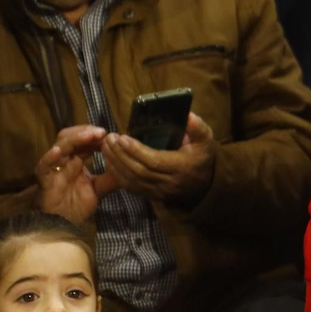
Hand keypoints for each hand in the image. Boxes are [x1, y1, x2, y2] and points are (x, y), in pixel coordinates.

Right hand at [37, 124, 118, 224]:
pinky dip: (49, 158)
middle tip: (102, 132)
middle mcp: (64, 161)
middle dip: (86, 133)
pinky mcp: (44, 180)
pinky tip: (57, 152)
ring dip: (74, 139)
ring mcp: (53, 168)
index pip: (84, 142)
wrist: (63, 225)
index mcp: (76, 160)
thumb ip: (110, 178)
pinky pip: (43, 166)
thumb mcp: (99, 189)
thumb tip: (128, 168)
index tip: (110, 135)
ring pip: (59, 147)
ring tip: (89, 136)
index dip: (95, 137)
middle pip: (71, 138)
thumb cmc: (77, 205)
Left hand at [102, 114, 217, 203]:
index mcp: (181, 167)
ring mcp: (159, 192)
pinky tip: (109, 162)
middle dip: (121, 155)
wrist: (205, 184)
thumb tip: (187, 115)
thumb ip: (198, 128)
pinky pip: (131, 188)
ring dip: (115, 164)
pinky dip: (118, 175)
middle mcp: (168, 182)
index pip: (154, 161)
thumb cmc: (202, 157)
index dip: (136, 151)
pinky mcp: (152, 196)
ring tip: (105, 147)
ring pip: (132, 181)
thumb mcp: (205, 140)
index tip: (122, 137)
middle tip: (109, 139)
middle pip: (139, 171)